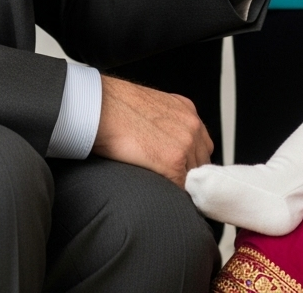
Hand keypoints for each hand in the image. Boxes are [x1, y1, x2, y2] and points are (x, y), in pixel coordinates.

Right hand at [92, 76, 212, 184]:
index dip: (190, 160)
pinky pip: (181, 188)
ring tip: (160, 185)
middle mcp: (192, 125)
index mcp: (187, 110)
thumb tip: (166, 143)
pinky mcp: (173, 162)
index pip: (201, 145)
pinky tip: (158, 191)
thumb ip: (168, 123)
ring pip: (193, 177)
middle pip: (201, 162)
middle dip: (188, 172)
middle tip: (167, 180)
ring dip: (180, 183)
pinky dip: (172, 194)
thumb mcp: (152, 107)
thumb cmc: (116, 107)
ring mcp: (185, 144)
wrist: (101, 107)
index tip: (180, 169)